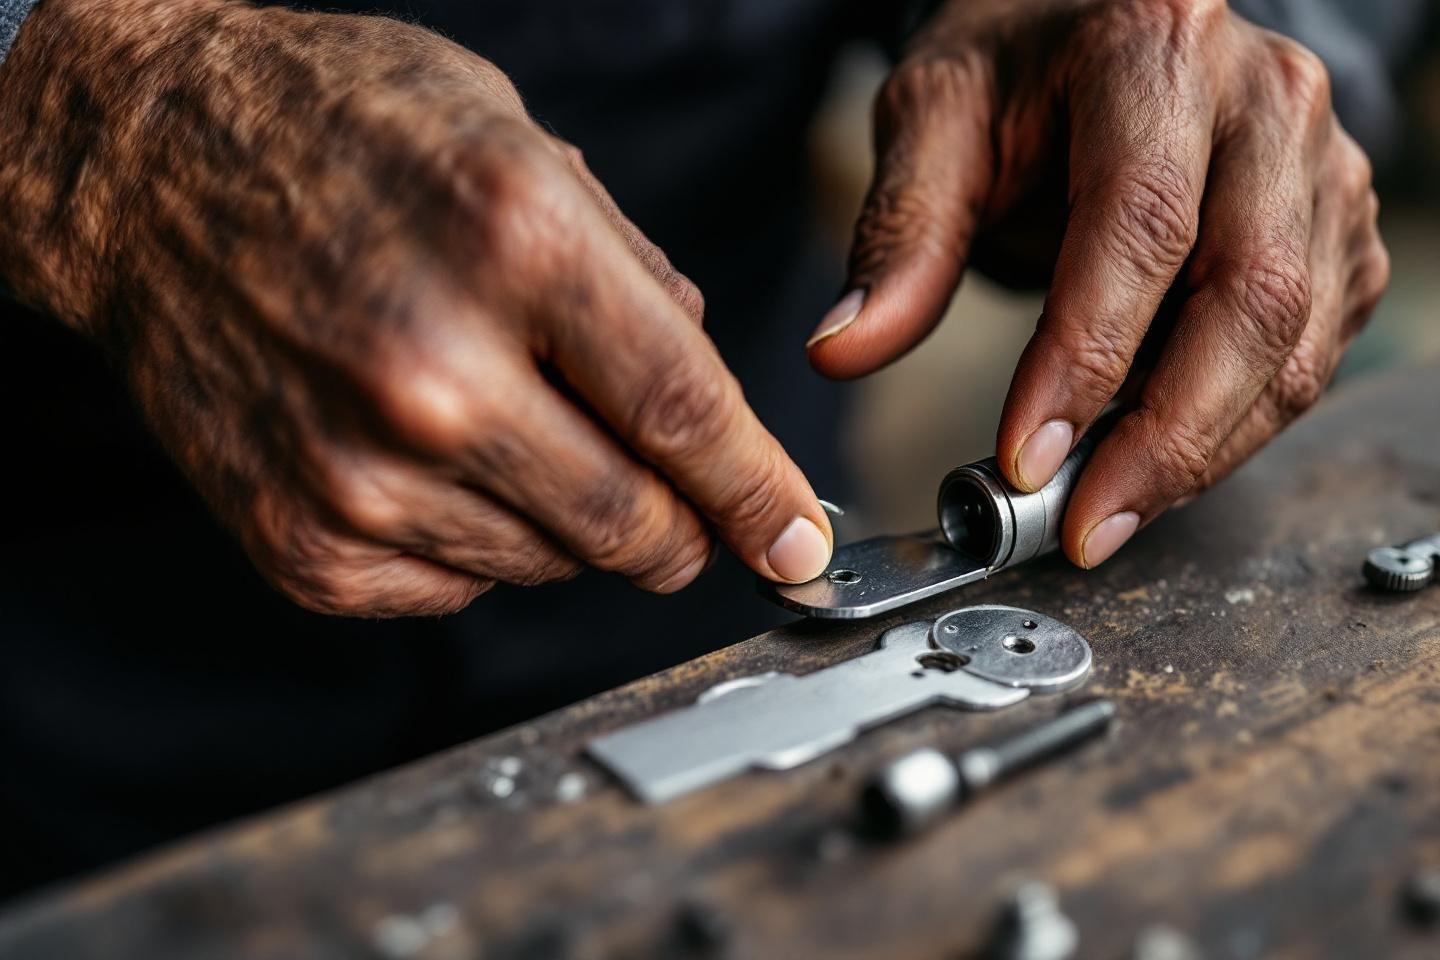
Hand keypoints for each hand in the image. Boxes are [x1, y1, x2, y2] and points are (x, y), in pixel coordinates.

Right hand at [0, 0, 832, 615]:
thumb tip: (706, 402)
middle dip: (682, 531)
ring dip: (568, 522)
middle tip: (681, 506)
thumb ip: (636, 278)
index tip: (796, 544)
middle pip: (630, 525)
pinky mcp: (304, 538)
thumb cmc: (340, 133)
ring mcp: (360, 470)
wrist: (145, 166)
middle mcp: (437, 372)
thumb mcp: (520, 145)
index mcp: (516, 245)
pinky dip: (477, 542)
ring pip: (549, 565)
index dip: (761, 496)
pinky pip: (454, 589)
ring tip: (508, 427)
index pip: (688, 416)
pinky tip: (435, 459)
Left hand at [808, 0, 1388, 566]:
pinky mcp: (1339, 231)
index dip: (1088, 356)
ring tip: (1107, 512)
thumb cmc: (1016, 72)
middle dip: (1167, 436)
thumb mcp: (933, 121)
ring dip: (1205, 450)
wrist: (1098, 30)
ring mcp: (1322, 168)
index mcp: (1160, 50)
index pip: (1141, 223)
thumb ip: (898, 237)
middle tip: (1084, 524)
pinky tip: (1157, 465)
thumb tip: (842, 352)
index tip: (1026, 458)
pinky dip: (1236, 429)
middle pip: (1253, 294)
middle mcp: (1269, 102)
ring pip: (1294, 342)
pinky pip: (1307, 355)